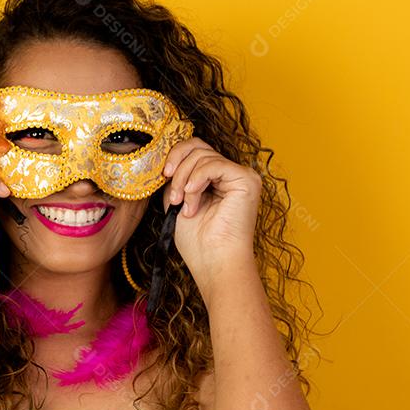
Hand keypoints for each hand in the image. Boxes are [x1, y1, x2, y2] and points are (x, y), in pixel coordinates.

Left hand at [162, 137, 262, 288]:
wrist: (213, 262)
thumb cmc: (198, 242)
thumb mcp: (178, 201)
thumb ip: (176, 178)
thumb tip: (168, 161)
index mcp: (216, 179)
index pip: (195, 150)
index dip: (176, 157)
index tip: (163, 176)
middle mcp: (230, 174)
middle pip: (198, 147)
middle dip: (178, 167)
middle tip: (173, 194)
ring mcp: (241, 175)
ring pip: (202, 156)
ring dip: (185, 181)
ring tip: (184, 205)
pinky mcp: (247, 179)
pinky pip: (213, 164)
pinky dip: (197, 180)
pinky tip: (192, 199)